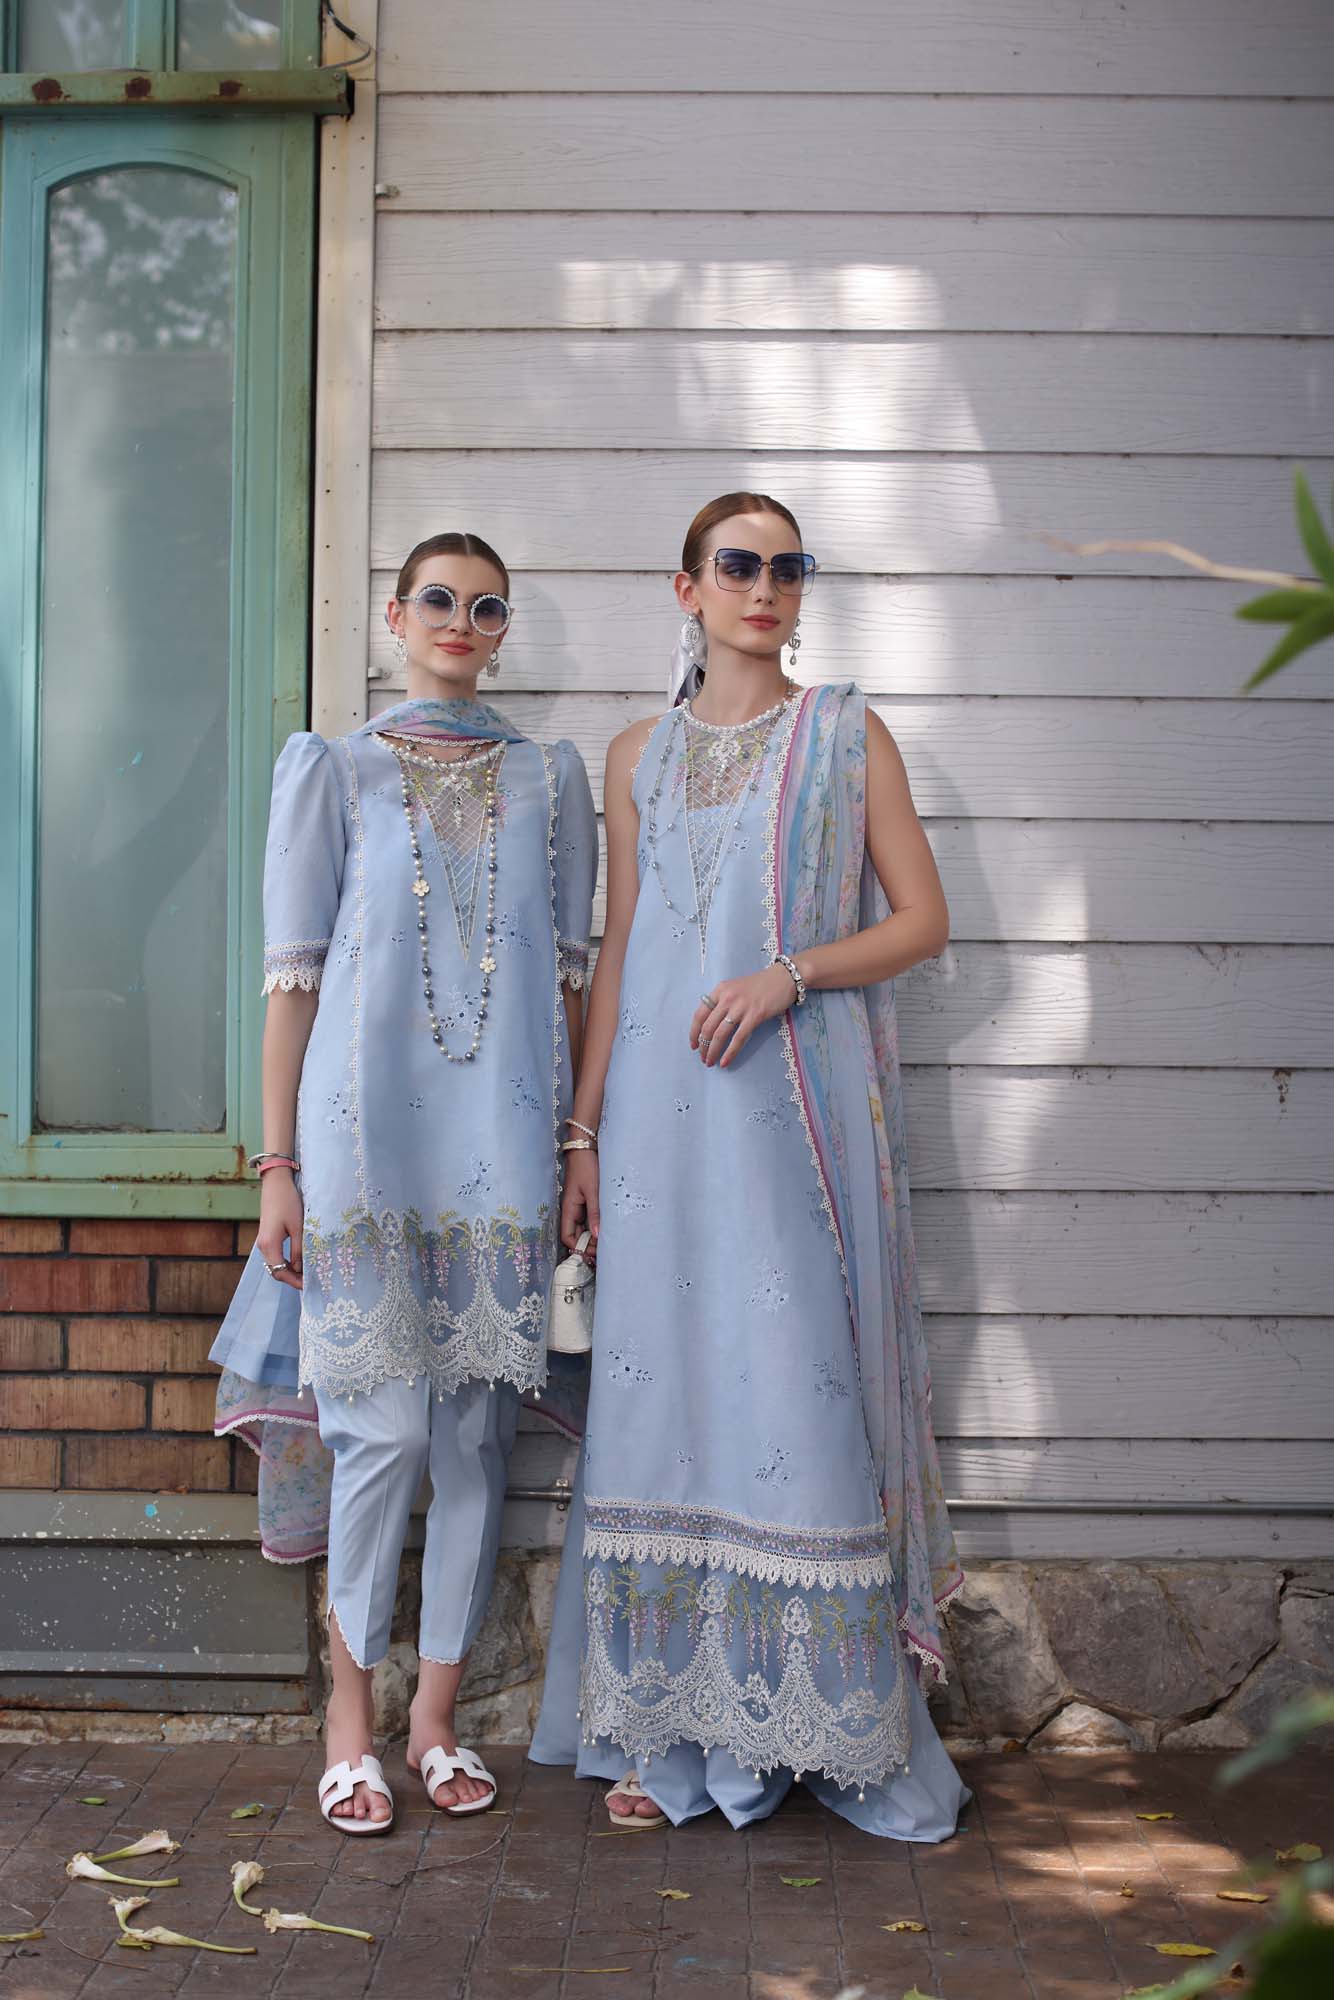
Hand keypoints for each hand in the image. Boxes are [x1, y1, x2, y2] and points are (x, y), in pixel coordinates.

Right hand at [257, 1169, 303, 1289]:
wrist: (276, 1183)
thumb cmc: (288, 1202)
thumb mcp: (298, 1227)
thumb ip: (299, 1250)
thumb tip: (301, 1269)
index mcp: (269, 1245)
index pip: (280, 1273)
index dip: (294, 1282)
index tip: (309, 1286)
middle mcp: (263, 1246)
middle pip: (276, 1271)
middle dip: (292, 1279)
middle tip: (311, 1282)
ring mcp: (263, 1241)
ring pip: (275, 1264)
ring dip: (290, 1271)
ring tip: (308, 1273)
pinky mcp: (267, 1236)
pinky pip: (275, 1255)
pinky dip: (286, 1262)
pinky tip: (300, 1261)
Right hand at [560, 1148, 600, 1254]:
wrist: (586, 1147)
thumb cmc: (587, 1167)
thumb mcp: (593, 1191)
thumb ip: (595, 1213)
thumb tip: (596, 1235)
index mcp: (569, 1209)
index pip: (567, 1236)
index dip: (578, 1247)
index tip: (592, 1252)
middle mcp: (572, 1210)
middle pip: (576, 1235)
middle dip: (587, 1245)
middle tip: (604, 1250)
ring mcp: (580, 1205)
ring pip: (584, 1228)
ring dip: (593, 1236)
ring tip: (608, 1241)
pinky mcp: (588, 1200)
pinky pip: (590, 1218)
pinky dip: (597, 1225)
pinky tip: (608, 1228)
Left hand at [690, 964, 797, 1067]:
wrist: (783, 978)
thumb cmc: (760, 985)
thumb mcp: (735, 988)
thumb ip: (722, 1002)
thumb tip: (711, 1024)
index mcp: (720, 990)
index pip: (700, 1014)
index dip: (694, 1032)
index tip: (693, 1045)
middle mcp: (727, 998)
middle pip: (708, 1027)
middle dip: (703, 1046)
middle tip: (703, 1058)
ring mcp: (741, 1007)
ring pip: (720, 1034)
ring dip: (712, 1051)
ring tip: (710, 1062)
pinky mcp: (755, 1016)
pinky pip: (738, 1038)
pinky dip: (730, 1052)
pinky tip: (725, 1061)